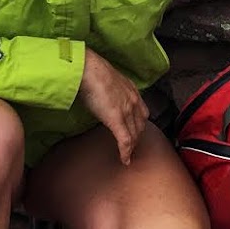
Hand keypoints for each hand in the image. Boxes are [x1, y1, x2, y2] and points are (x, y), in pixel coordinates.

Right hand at [78, 47, 147, 165]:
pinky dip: (126, 152)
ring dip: (132, 146)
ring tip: (127, 155)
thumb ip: (109, 90)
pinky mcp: (117, 119)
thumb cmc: (91, 71)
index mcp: (132, 90)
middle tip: (131, 147)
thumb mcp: (105, 80)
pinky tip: (124, 160)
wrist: (88, 68)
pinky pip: (125, 140)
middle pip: (140, 125)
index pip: (142, 112)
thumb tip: (101, 96)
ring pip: (134, 134)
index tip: (135, 132)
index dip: (139, 125)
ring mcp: (126, 110)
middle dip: (137, 138)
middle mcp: (133, 100)